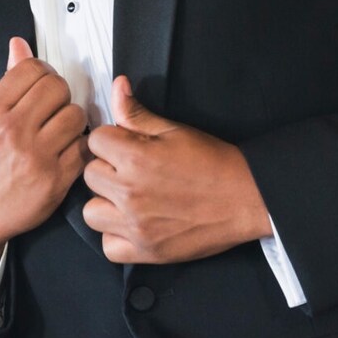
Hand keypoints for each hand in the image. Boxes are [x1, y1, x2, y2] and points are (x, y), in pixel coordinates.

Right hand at [0, 37, 90, 291]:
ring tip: (59, 129)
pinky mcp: (56, 179)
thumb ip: (5, 83)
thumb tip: (20, 46)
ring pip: (74, 115)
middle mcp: (14, 131)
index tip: (41, 83)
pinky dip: (77, 146)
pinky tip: (64, 149)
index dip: (41, 72)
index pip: (31, 69)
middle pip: (57, 88)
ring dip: (71, 119)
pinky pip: (82, 147)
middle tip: (52, 106)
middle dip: (58, 93)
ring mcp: (37, 156)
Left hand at [82, 75, 272, 264]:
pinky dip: (116, 237)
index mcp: (135, 158)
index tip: (127, 147)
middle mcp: (130, 193)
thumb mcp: (173, 131)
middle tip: (133, 172)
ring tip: (129, 199)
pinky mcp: (146, 252)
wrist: (247, 199)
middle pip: (90, 175)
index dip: (111, 141)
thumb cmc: (212, 162)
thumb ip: (136, 113)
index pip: (95, 141)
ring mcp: (136, 226)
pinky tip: (133, 224)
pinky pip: (108, 247)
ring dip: (106, 204)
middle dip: (108, 170)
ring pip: (91, 212)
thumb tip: (117, 85)